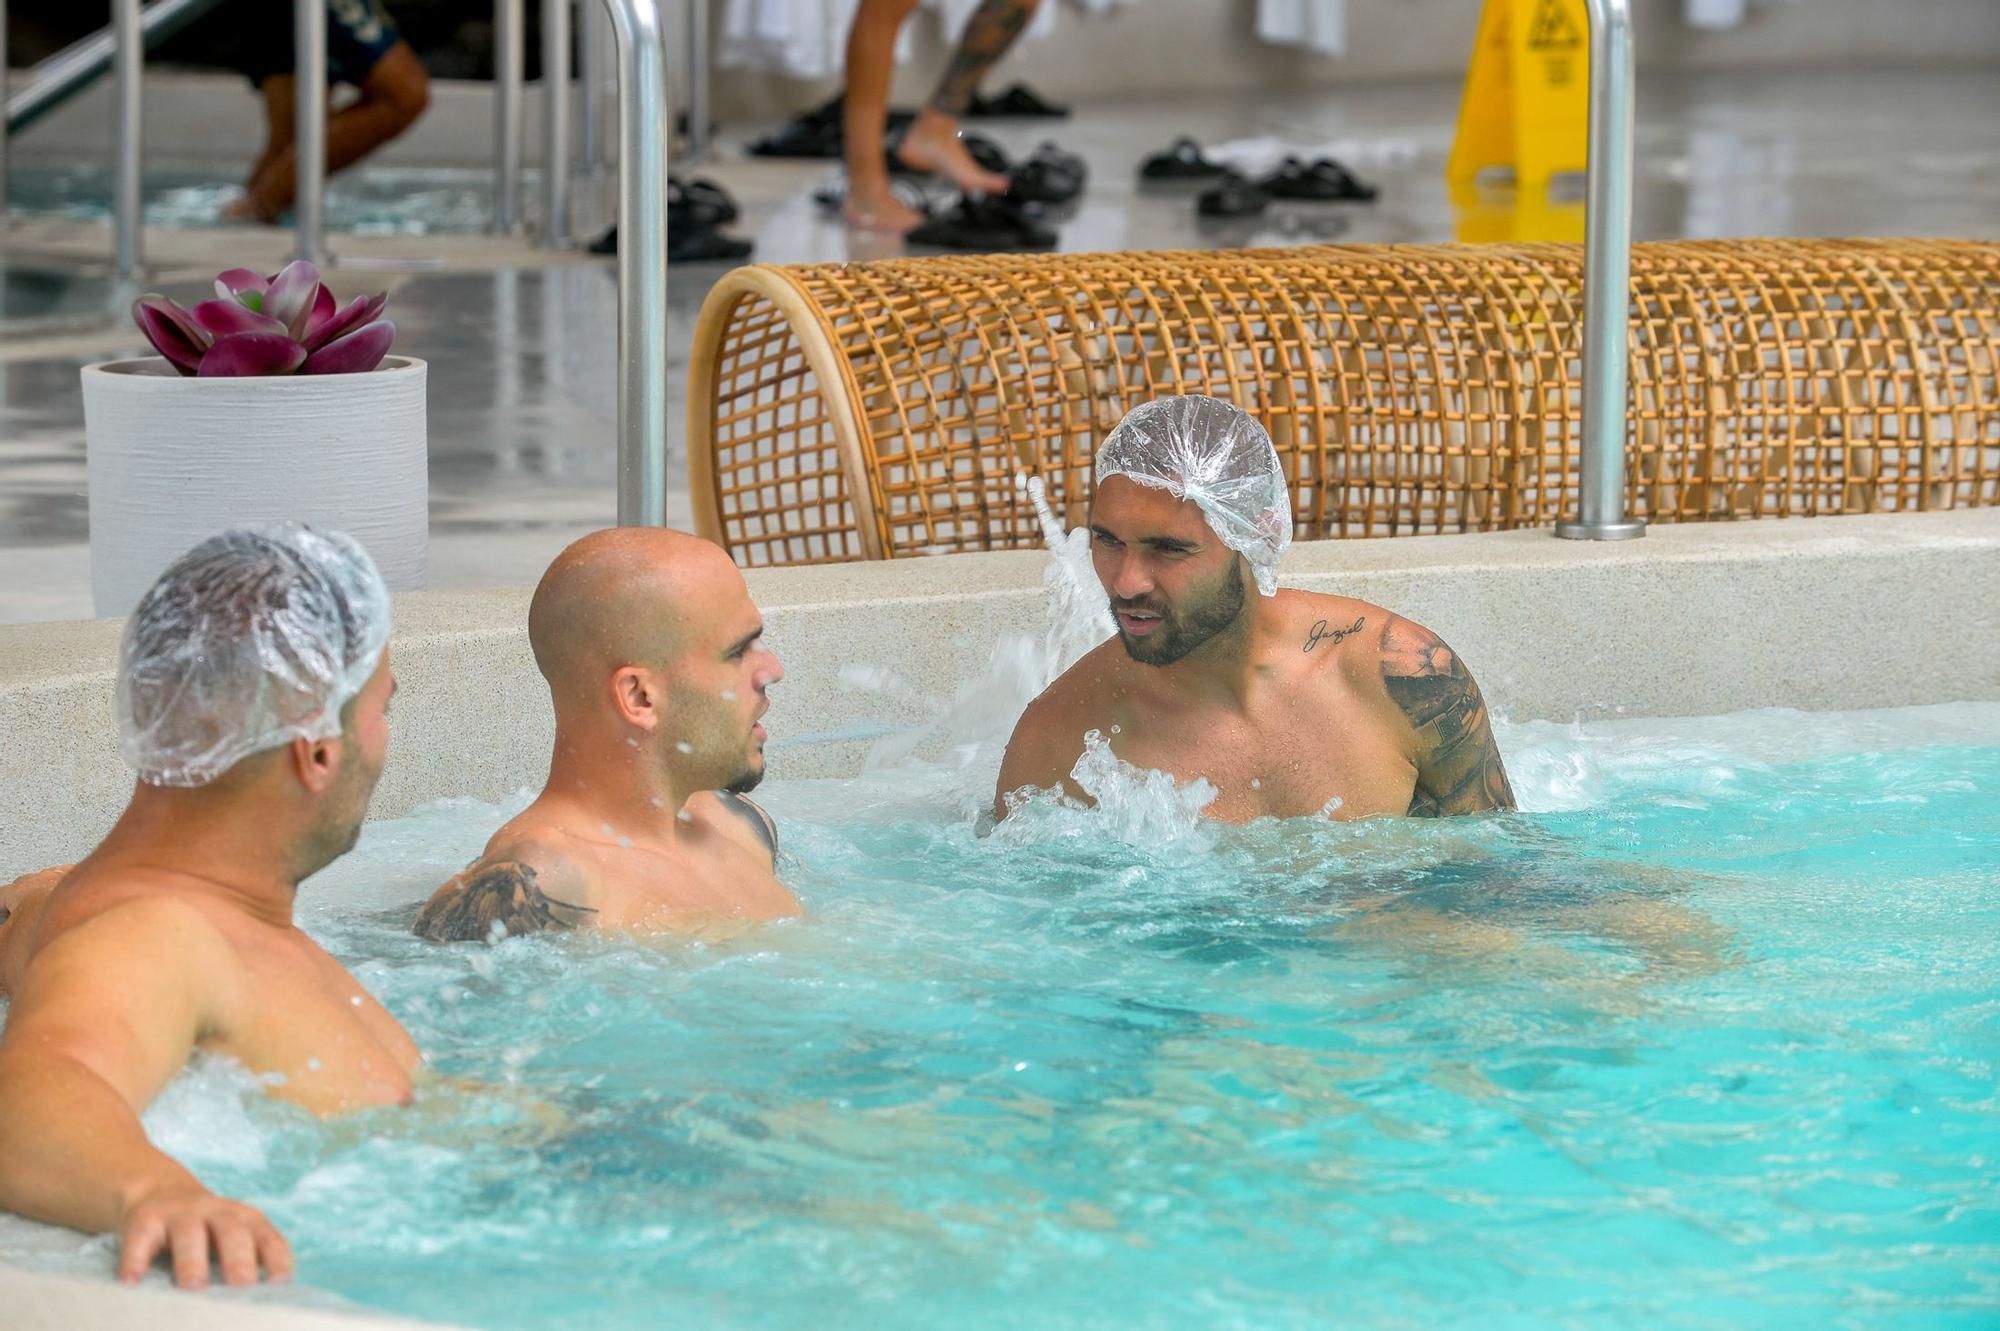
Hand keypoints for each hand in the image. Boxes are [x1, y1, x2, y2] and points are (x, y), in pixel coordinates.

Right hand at [118, 1182, 293, 1288]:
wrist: (158, 1191)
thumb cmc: (203, 1232)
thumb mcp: (229, 1238)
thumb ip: (243, 1265)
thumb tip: (254, 1309)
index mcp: (245, 1220)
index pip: (268, 1238)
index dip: (277, 1258)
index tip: (280, 1283)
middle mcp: (217, 1213)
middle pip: (232, 1232)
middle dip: (239, 1259)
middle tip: (241, 1287)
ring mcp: (180, 1214)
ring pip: (190, 1234)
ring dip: (192, 1261)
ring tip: (193, 1287)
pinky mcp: (145, 1220)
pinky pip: (140, 1240)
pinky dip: (135, 1261)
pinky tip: (131, 1283)